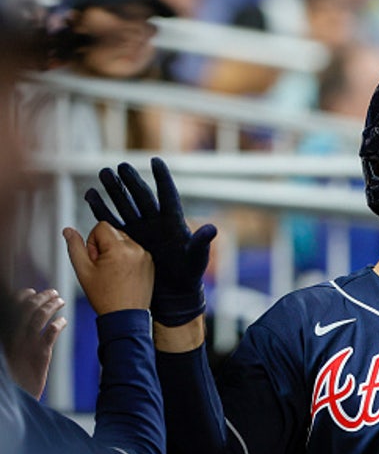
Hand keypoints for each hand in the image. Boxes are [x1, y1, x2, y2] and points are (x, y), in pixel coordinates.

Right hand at [4, 288, 65, 399]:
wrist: (13, 398)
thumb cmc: (11, 375)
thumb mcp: (7, 353)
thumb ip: (13, 336)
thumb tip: (23, 319)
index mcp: (4, 334)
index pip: (11, 307)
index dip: (22, 296)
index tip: (31, 291)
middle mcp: (13, 336)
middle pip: (28, 307)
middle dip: (42, 297)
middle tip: (53, 293)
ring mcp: (26, 345)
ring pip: (40, 316)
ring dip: (52, 305)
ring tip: (60, 301)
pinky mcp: (40, 355)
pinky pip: (51, 332)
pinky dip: (58, 323)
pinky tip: (63, 321)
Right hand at [63, 222, 153, 314]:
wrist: (125, 316)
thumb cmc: (104, 296)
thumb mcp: (83, 271)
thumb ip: (75, 247)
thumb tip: (68, 230)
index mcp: (119, 249)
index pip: (101, 226)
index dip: (92, 241)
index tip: (95, 259)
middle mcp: (136, 249)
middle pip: (113, 232)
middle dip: (104, 246)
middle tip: (102, 268)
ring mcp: (145, 256)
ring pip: (124, 241)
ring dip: (115, 252)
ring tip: (113, 273)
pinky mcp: (150, 262)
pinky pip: (134, 251)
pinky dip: (126, 258)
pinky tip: (122, 275)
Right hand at [84, 158, 215, 325]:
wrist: (173, 292)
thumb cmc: (189, 274)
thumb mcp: (196, 258)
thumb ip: (200, 243)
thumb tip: (212, 228)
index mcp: (173, 221)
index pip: (168, 194)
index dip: (162, 178)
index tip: (155, 160)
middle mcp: (156, 221)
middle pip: (142, 196)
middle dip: (131, 181)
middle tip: (120, 165)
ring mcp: (141, 229)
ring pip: (126, 204)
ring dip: (114, 190)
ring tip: (104, 173)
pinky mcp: (128, 240)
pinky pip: (112, 221)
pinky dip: (102, 209)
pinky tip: (91, 195)